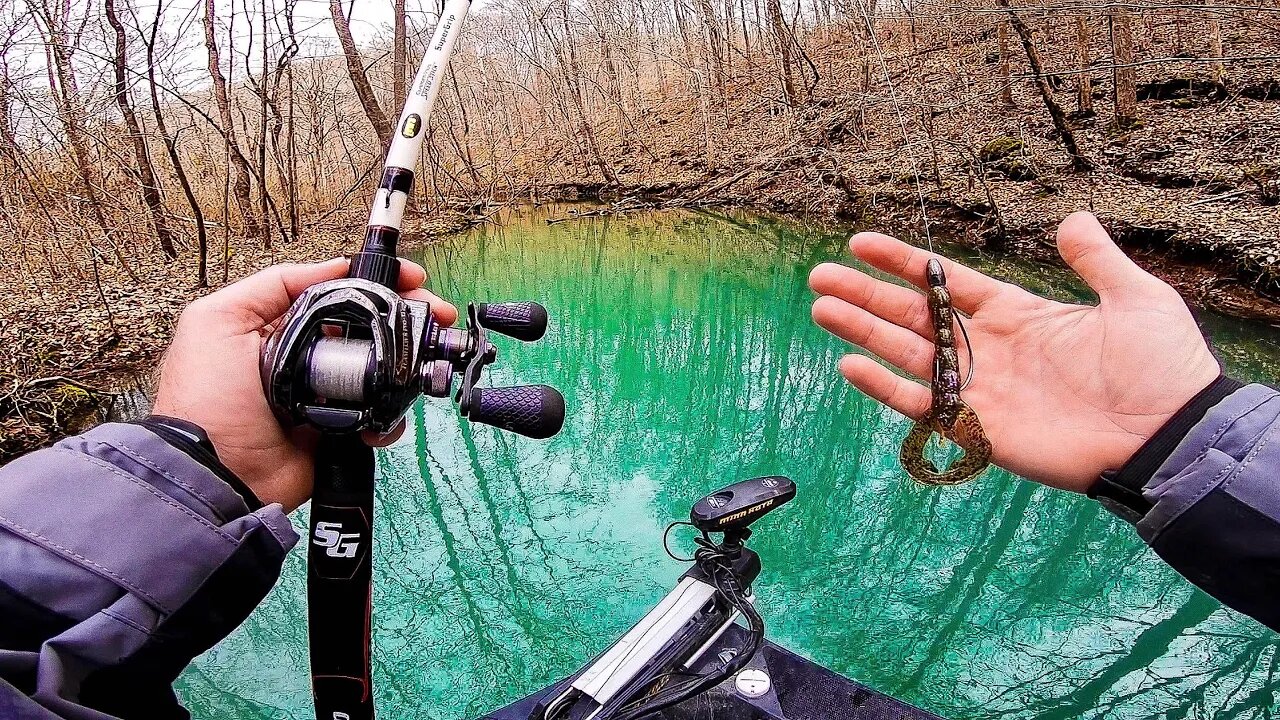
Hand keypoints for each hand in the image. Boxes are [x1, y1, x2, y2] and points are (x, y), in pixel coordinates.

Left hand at [153, 259, 456, 511]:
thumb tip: (335, 266)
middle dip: (408, 318)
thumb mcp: (218, 320)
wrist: (216, 474)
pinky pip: (379, 415)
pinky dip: (391, 415)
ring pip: (381, 371)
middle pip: (369, 328)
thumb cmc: (207, 397)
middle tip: (438, 317)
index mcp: (280, 328)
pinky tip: (389, 414)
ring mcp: (327, 397)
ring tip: (426, 361)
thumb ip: (273, 285)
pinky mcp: (340, 432)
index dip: (378, 283)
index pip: (339, 295)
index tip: (413, 279)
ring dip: (406, 366)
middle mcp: (306, 358)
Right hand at [809, 212, 1220, 492]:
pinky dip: (883, 389)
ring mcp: (979, 390)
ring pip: (905, 355)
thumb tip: (1073, 218)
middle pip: (911, 316)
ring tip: (821, 309)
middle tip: (820, 276)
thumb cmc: (1160, 368)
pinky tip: (850, 366)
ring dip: (862, 332)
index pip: (944, 282)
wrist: (1169, 434)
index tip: (860, 242)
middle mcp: (987, 350)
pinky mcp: (979, 429)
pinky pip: (921, 405)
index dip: (903, 262)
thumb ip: (1096, 260)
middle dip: (866, 295)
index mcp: (1016, 314)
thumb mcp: (1135, 297)